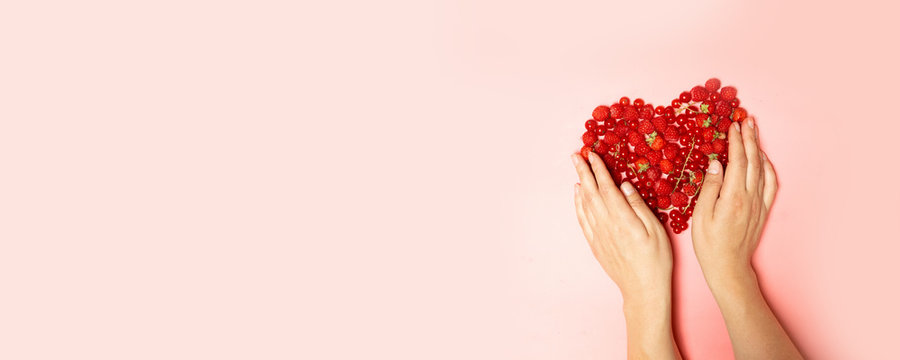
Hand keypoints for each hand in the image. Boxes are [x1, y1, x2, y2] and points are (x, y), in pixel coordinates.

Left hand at [571, 151, 672, 301]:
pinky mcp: (595, 244)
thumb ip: (638, 206)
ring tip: (576, 169)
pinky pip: (582, 219)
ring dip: (579, 184)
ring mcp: (598, 235)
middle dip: (583, 171)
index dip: (598, 169)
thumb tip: (624, 185)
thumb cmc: (656, 260)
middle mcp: (606, 224)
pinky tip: (577, 196)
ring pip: (584, 204)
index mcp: (622, 218)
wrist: (643, 289)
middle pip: (591, 192)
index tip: (593, 154)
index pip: (606, 187)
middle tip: (576, 155)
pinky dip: (578, 204)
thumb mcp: (655, 230)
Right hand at [691, 117, 800, 358]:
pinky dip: (768, 168)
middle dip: (750, 138)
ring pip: (763, 169)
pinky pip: (770, 184)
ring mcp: (759, 204)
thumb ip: (710, 188)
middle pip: (753, 160)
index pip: (737, 160)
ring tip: (754, 133)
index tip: (733, 125)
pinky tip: (763, 160)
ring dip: (759, 149)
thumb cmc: (709, 244)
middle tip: (747, 120)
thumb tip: (716, 163)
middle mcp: (751, 197)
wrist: (729, 267)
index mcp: (734, 196)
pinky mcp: (762, 210)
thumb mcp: (701, 216)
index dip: (736, 141)